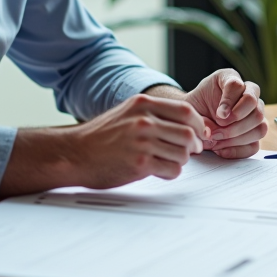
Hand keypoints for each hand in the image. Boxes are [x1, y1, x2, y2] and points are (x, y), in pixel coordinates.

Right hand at [1, 93, 207, 193]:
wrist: (74, 153)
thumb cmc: (100, 135)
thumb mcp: (127, 111)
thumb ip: (155, 113)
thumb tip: (188, 121)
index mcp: (143, 104)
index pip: (186, 111)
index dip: (199, 124)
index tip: (202, 133)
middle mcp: (144, 121)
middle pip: (188, 133)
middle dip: (195, 145)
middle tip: (193, 150)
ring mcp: (142, 143)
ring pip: (183, 153)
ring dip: (182, 159)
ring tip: (169, 159)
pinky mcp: (140, 164)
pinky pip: (172, 169)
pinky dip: (171, 172)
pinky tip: (160, 170)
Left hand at [183, 68, 267, 159]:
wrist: (193, 119)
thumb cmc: (195, 107)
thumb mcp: (194, 101)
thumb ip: (205, 109)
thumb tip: (218, 124)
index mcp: (233, 80)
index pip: (239, 87)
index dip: (229, 102)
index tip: (218, 114)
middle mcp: (250, 95)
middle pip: (256, 109)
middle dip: (235, 124)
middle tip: (216, 131)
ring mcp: (256, 115)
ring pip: (260, 128)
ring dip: (237, 138)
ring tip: (217, 140)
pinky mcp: (253, 134)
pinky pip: (254, 145)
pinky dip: (237, 150)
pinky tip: (221, 149)